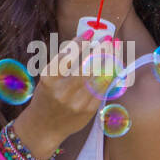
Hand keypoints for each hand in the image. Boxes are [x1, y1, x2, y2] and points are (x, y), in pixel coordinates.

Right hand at [15, 31, 113, 148]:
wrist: (44, 128)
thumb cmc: (46, 96)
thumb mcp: (48, 78)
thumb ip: (64, 63)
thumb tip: (86, 40)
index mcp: (49, 79)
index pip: (67, 56)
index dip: (80, 42)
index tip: (90, 32)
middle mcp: (62, 91)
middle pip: (87, 66)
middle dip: (100, 50)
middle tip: (109, 37)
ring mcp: (77, 102)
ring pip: (99, 77)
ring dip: (110, 60)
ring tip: (116, 47)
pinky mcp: (89, 110)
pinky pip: (104, 88)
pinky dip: (111, 74)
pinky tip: (115, 64)